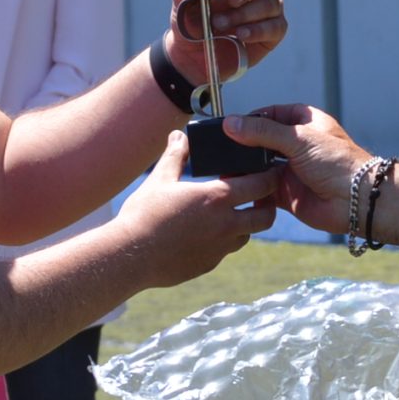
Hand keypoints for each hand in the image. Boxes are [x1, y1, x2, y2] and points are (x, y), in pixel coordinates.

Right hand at [111, 130, 278, 288]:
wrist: (130, 256)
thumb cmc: (143, 216)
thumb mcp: (160, 179)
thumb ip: (175, 156)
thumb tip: (179, 136)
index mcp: (217, 198)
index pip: (260, 185)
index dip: (268, 176)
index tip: (267, 170)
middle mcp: (226, 225)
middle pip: (265, 216)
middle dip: (267, 203)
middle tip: (258, 194)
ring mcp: (219, 248)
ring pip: (247, 234)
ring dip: (245, 222)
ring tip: (231, 211)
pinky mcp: (209, 263)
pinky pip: (226, 250)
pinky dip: (224, 240)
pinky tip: (208, 231)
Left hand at [162, 0, 286, 90]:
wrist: (191, 56)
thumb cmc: (190, 21)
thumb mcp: (182, 1)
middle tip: (232, 0)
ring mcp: (268, 9)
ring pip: (270, 3)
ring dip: (245, 14)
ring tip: (221, 25)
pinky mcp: (273, 31)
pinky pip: (274, 26)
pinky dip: (256, 30)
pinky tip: (240, 34)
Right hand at [224, 104, 368, 235]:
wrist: (356, 200)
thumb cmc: (339, 163)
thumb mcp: (298, 138)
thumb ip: (262, 131)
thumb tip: (231, 123)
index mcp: (306, 123)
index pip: (273, 114)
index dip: (253, 118)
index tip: (231, 124)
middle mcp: (298, 145)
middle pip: (263, 141)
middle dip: (245, 145)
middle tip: (223, 147)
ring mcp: (292, 169)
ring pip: (261, 165)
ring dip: (246, 167)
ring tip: (226, 166)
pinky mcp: (287, 193)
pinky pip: (262, 189)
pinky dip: (251, 188)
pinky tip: (237, 185)